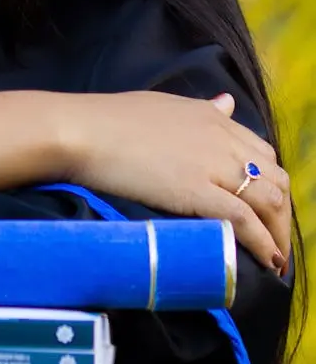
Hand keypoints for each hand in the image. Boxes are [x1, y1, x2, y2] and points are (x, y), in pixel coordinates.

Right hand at [61, 91, 290, 271]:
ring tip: (274, 257)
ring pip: (268, 199)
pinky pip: (244, 219)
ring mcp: (211, 164)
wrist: (83, 131)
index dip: (268, 184)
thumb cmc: (111, 118)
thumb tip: (226, 103)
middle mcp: (221, 138)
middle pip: (273, 178)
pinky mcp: (196, 190)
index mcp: (213, 117)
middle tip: (273, 238)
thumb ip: (200, 109)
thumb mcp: (165, 105)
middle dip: (281, 212)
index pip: (261, 153)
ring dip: (278, 232)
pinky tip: (268, 260)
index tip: (263, 208)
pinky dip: (263, 242)